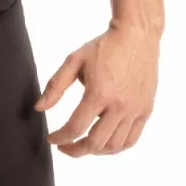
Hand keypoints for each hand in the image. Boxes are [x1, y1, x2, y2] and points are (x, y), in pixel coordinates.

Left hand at [36, 25, 159, 155]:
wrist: (137, 35)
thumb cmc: (105, 46)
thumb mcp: (74, 61)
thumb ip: (55, 86)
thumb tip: (39, 108)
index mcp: (99, 94)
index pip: (75, 128)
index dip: (60, 138)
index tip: (52, 139)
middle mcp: (119, 105)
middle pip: (95, 144)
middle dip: (75, 150)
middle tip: (66, 147)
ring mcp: (135, 109)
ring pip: (114, 146)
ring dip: (95, 151)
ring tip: (84, 144)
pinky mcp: (146, 109)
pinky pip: (131, 139)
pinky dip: (116, 147)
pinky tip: (104, 142)